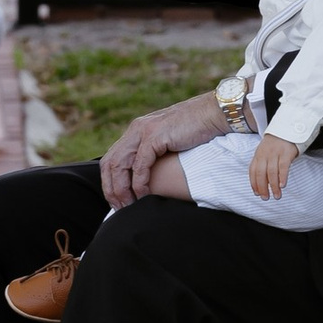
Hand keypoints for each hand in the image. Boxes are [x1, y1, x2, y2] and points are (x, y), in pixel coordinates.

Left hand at [99, 90, 227, 208]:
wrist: (213, 113)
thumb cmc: (196, 131)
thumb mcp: (168, 141)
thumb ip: (154, 153)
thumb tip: (148, 179)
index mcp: (136, 130)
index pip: (111, 158)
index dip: (109, 182)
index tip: (117, 202)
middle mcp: (136, 129)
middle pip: (110, 162)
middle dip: (111, 189)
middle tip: (120, 209)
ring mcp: (144, 131)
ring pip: (120, 164)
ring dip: (122, 189)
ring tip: (129, 206)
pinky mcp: (155, 136)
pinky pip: (140, 165)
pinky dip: (139, 183)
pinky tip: (143, 195)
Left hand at [250, 132, 296, 201]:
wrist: (287, 129)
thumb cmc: (275, 145)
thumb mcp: (265, 152)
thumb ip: (262, 164)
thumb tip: (261, 184)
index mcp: (258, 155)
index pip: (253, 171)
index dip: (254, 183)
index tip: (257, 193)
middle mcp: (265, 154)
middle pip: (261, 173)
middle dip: (263, 187)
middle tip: (266, 198)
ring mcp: (275, 153)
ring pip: (272, 172)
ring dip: (274, 186)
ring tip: (277, 196)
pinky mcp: (286, 152)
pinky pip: (283, 166)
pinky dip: (282, 177)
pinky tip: (282, 185)